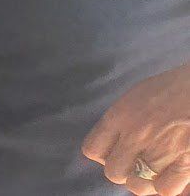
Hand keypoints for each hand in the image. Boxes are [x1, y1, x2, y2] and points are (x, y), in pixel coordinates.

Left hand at [85, 64, 189, 193]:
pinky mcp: (185, 162)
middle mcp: (136, 135)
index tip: (116, 152)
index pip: (92, 149)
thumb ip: (124, 118)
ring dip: (145, 181)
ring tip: (155, 170)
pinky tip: (172, 174)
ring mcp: (161, 150)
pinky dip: (167, 185)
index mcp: (120, 115)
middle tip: (138, 163)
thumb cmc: (174, 87)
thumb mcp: (139, 95)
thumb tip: (115, 141)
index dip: (104, 155)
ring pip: (138, 185)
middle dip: (124, 170)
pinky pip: (165, 189)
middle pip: (114, 172)